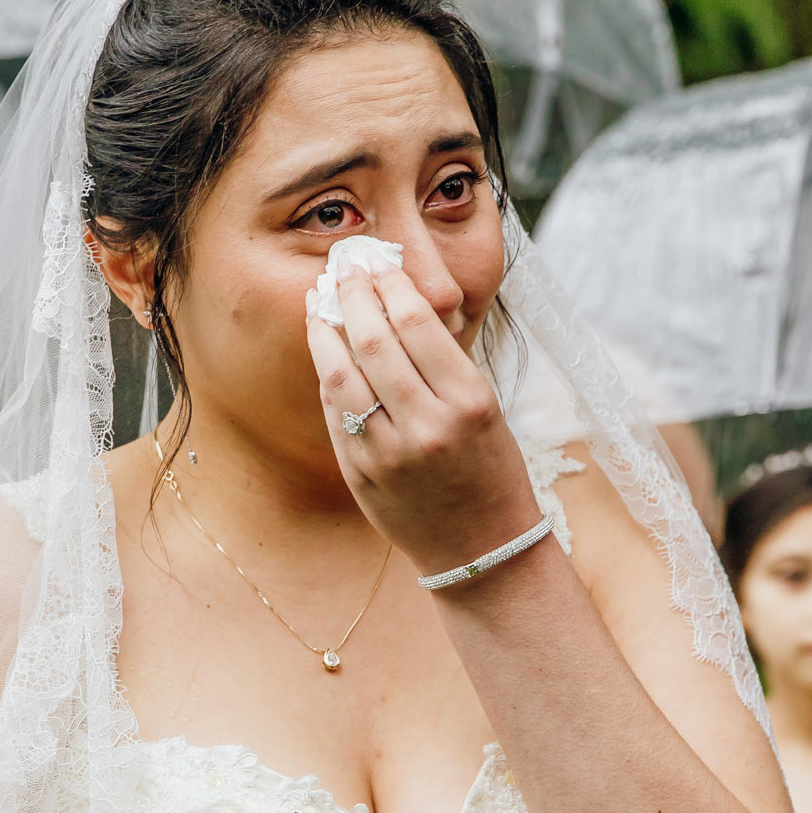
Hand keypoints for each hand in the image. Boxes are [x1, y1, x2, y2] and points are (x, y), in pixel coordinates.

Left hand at [303, 263, 543, 577]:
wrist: (481, 548)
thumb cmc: (490, 468)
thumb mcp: (485, 409)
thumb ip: (441, 361)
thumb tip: (394, 303)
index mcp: (468, 402)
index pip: (418, 323)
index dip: (390, 284)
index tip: (379, 264)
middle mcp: (427, 426)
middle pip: (373, 340)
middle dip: (353, 296)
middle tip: (343, 270)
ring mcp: (389, 454)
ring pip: (340, 375)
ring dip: (324, 331)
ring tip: (321, 304)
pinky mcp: (361, 474)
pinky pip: (334, 412)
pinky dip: (327, 375)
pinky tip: (325, 351)